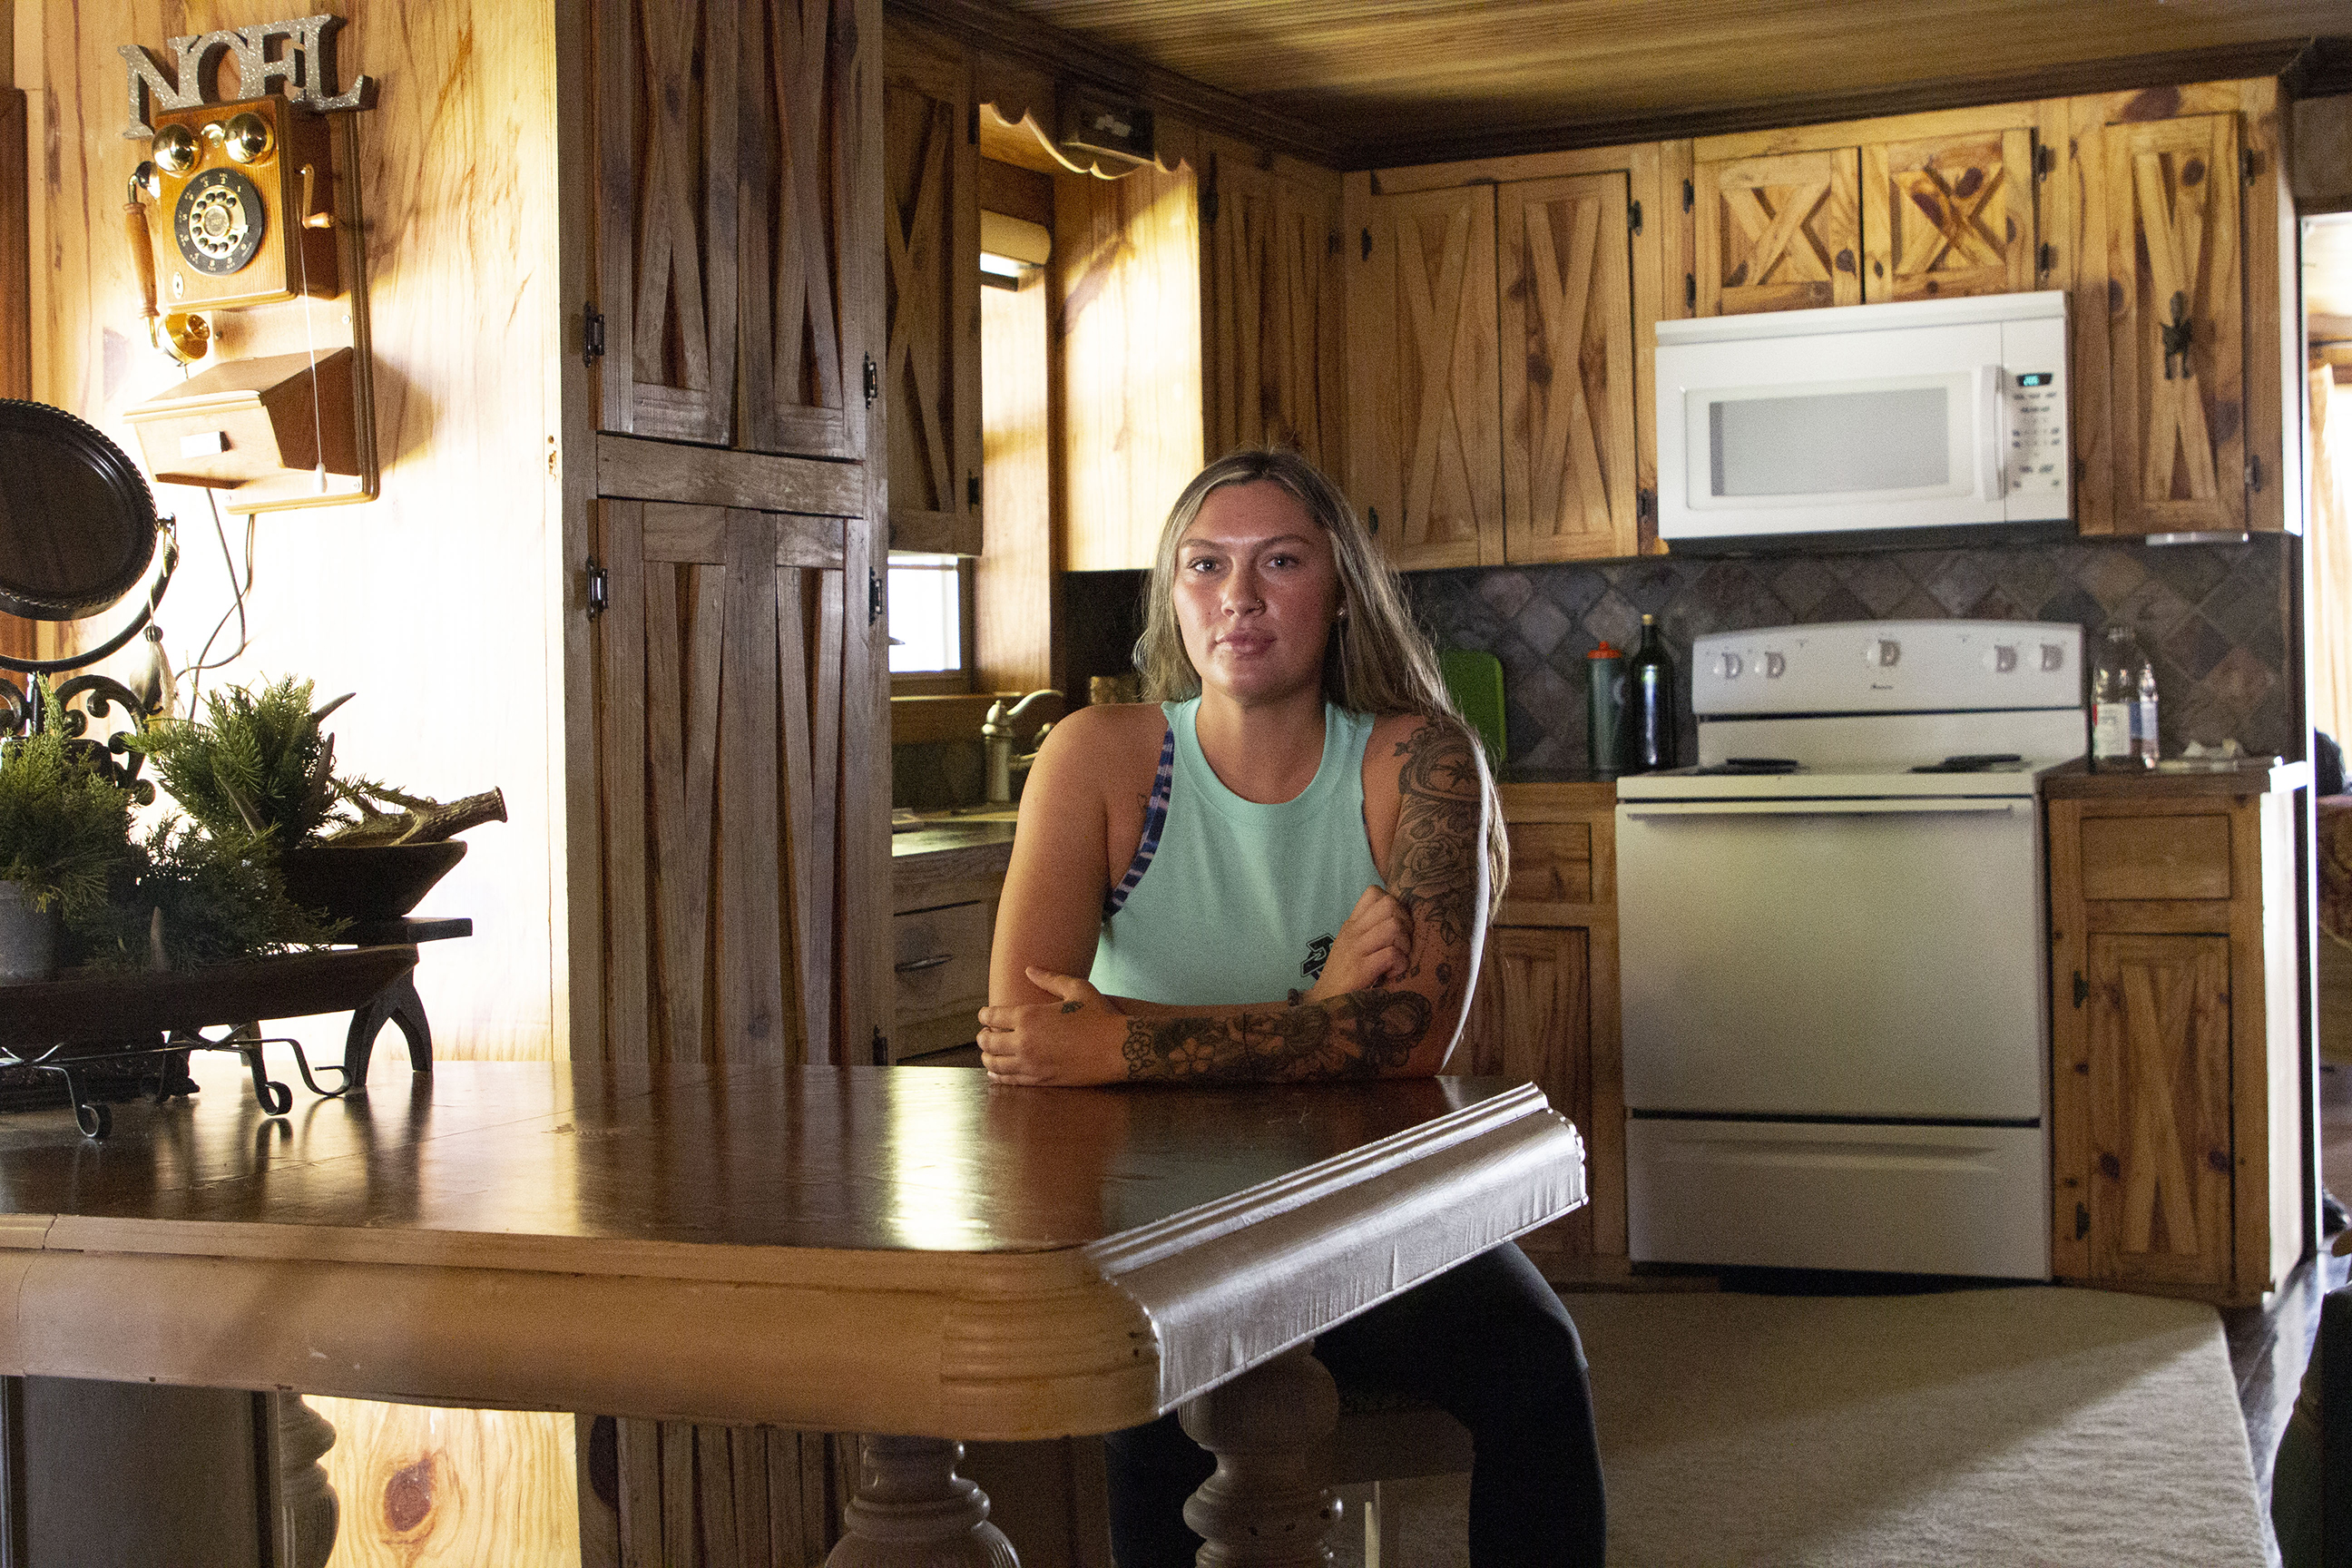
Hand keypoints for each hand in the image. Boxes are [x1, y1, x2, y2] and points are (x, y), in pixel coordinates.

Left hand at [975, 967, 1129, 1085]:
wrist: (1119, 1048)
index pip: (992, 1017)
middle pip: (988, 1042)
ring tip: (987, 1053)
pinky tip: (996, 1072)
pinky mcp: (1040, 1080)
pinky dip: (998, 1075)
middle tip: (983, 1034)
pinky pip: (1010, 1080)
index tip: (984, 1015)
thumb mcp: (1076, 989)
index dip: (984, 1015)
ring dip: (987, 1057)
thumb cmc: (1100, 1015)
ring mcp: (1031, 1064)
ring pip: (995, 1064)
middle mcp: (1024, 1042)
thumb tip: (1029, 969)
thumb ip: (1049, 979)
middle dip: (982, 1037)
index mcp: (1029, 1016)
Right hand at [1303, 885, 1412, 1002]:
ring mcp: (1355, 949)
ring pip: (1394, 926)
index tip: (1396, 926)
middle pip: (1390, 905)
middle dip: (1405, 924)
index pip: (1374, 893)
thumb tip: (1398, 919)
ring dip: (1404, 945)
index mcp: (1352, 924)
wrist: (1323, 1004)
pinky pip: (1392, 954)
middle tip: (1401, 944)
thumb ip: (1369, 930)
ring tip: (1397, 959)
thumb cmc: (1344, 976)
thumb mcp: (1351, 946)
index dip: (1394, 905)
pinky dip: (1400, 965)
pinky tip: (1391, 974)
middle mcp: (1353, 932)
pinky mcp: (1360, 970)